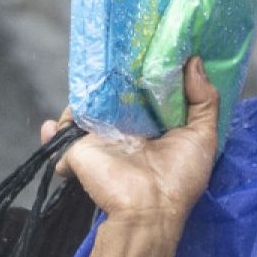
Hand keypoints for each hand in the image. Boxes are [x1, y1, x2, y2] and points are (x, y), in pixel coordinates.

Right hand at [40, 57, 219, 237]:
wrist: (150, 210)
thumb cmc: (179, 178)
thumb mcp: (202, 136)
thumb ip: (204, 99)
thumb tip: (195, 61)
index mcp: (151, 125)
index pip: (143, 92)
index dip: (143, 71)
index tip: (145, 46)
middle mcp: (124, 129)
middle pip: (111, 95)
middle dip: (109, 75)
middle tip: (113, 50)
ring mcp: (99, 138)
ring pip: (84, 108)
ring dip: (82, 95)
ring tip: (88, 75)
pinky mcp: (79, 148)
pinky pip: (61, 133)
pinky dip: (54, 130)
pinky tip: (53, 126)